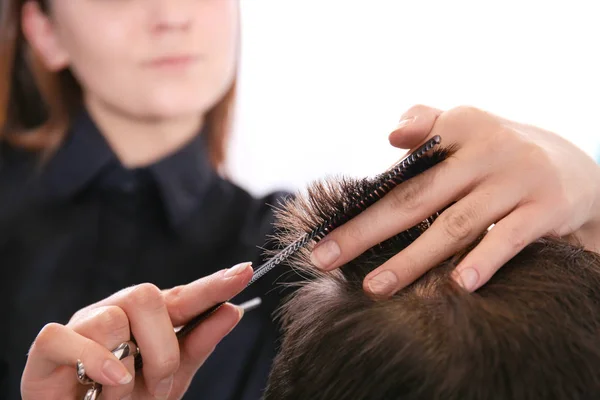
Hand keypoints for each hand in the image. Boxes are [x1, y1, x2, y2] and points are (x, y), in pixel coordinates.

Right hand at [21, 262, 252, 399]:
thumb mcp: (170, 379)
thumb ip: (198, 346)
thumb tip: (231, 311)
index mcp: (145, 319)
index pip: (181, 296)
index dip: (212, 285)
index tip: (244, 273)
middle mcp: (114, 313)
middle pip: (146, 297)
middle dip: (163, 348)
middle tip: (160, 384)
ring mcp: (80, 326)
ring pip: (111, 319)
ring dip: (126, 369)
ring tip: (121, 393)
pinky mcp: (48, 348)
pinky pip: (66, 337)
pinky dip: (94, 361)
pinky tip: (106, 381)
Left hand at [310, 105, 599, 295]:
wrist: (577, 166)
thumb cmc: (500, 154)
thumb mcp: (468, 129)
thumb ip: (427, 124)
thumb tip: (390, 136)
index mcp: (460, 125)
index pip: (402, 166)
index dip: (362, 199)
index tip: (324, 229)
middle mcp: (488, 148)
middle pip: (416, 197)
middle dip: (366, 231)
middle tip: (325, 259)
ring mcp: (518, 178)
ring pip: (454, 225)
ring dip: (411, 259)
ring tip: (374, 287)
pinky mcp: (547, 207)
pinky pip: (508, 237)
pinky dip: (483, 261)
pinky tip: (458, 286)